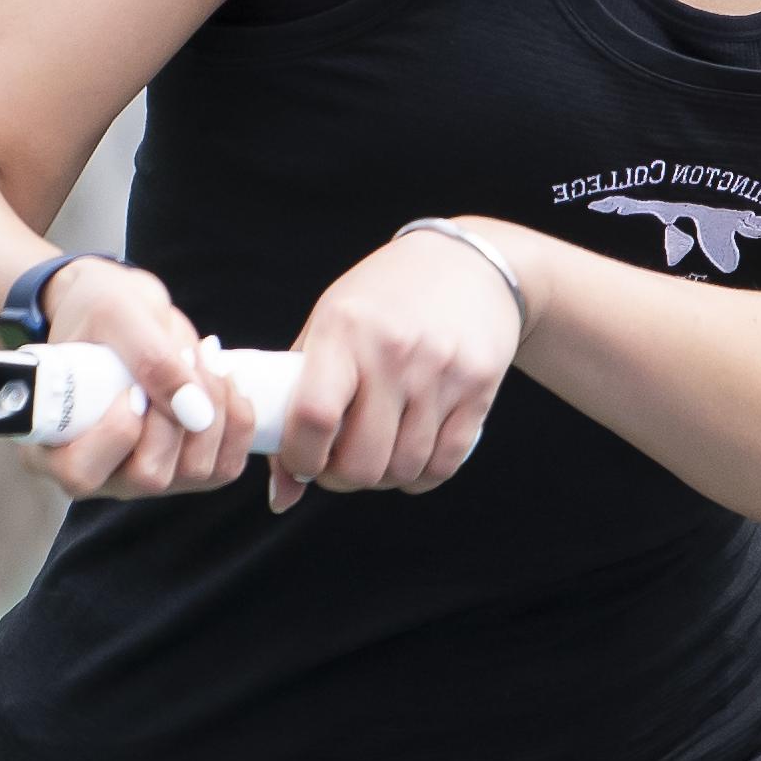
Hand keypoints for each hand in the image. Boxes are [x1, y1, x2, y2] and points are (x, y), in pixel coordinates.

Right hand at [29, 257, 264, 501]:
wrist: (119, 312)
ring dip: (213, 411)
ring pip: (196, 472)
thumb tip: (195, 411)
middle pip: (149, 476)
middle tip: (178, 356)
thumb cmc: (99, 309)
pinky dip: (236, 422)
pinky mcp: (183, 467)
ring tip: (201, 360)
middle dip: (175, 414)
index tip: (132, 387)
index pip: (82, 474)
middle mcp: (97, 473)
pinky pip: (225, 467)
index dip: (116, 434)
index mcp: (52, 445)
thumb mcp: (116, 313)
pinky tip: (224, 382)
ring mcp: (142, 475)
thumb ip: (149, 358)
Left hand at [266, 223, 520, 514]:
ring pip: (403, 470)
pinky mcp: (478, 387)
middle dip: (343, 478)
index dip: (301, 458)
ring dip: (384, 477)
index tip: (303, 461)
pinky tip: (411, 453)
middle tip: (340, 461)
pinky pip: (443, 464)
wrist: (468, 264)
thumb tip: (282, 496)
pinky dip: (421, 475)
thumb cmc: (383, 299)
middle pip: (361, 462)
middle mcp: (393, 350)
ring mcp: (440, 371)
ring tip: (377, 451)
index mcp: (343, 329)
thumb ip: (296, 403)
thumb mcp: (329, 327)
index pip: (313, 417)